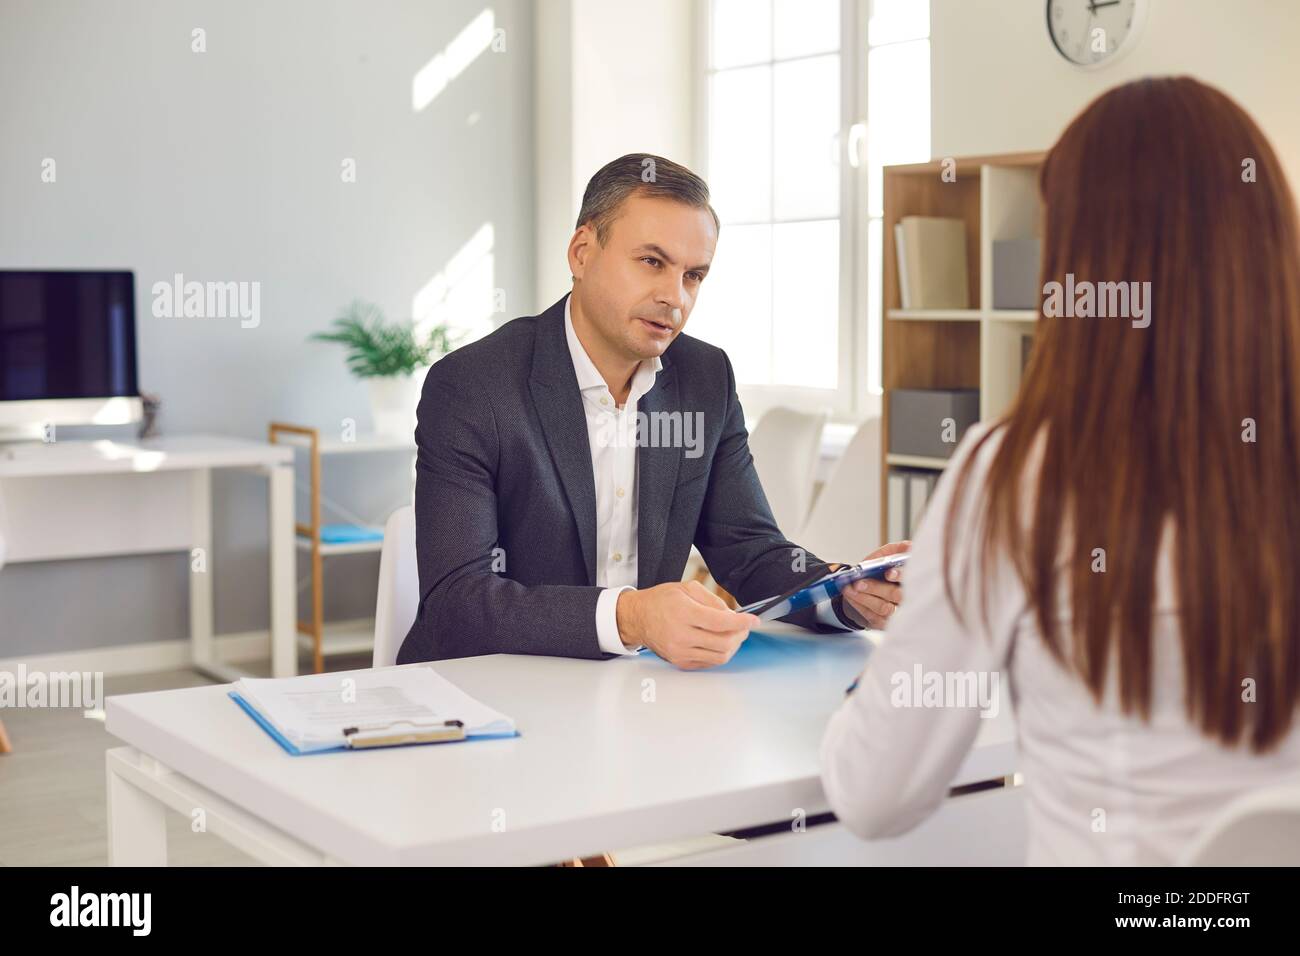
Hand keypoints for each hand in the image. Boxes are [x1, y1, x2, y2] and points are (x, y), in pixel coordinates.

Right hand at [616, 581, 759, 669]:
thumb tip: (733, 616)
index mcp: (683, 614)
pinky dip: (719, 653)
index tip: (754, 620)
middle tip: (744, 627)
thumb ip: (713, 600)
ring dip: (732, 646)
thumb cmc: (661, 601)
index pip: (721, 623)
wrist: (638, 618)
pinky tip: (718, 642)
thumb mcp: (687, 588)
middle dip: (740, 635)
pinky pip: (709, 663)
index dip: (742, 622)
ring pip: (719, 657)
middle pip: (724, 643)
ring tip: (732, 634)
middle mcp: (681, 636)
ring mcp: (680, 652)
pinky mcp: (680, 662)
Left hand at [840, 540, 909, 629]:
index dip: (900, 576)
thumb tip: (909, 546)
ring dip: (864, 597)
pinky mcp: (884, 623)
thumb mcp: (886, 556)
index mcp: (909, 580)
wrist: (865, 587)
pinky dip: (859, 605)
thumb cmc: (878, 571)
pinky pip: (873, 617)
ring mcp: (896, 613)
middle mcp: (907, 598)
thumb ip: (896, 550)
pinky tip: (850, 596)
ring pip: (883, 608)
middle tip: (859, 582)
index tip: (888, 573)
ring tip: (850, 588)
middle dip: (876, 588)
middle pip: (896, 595)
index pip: (911, 579)